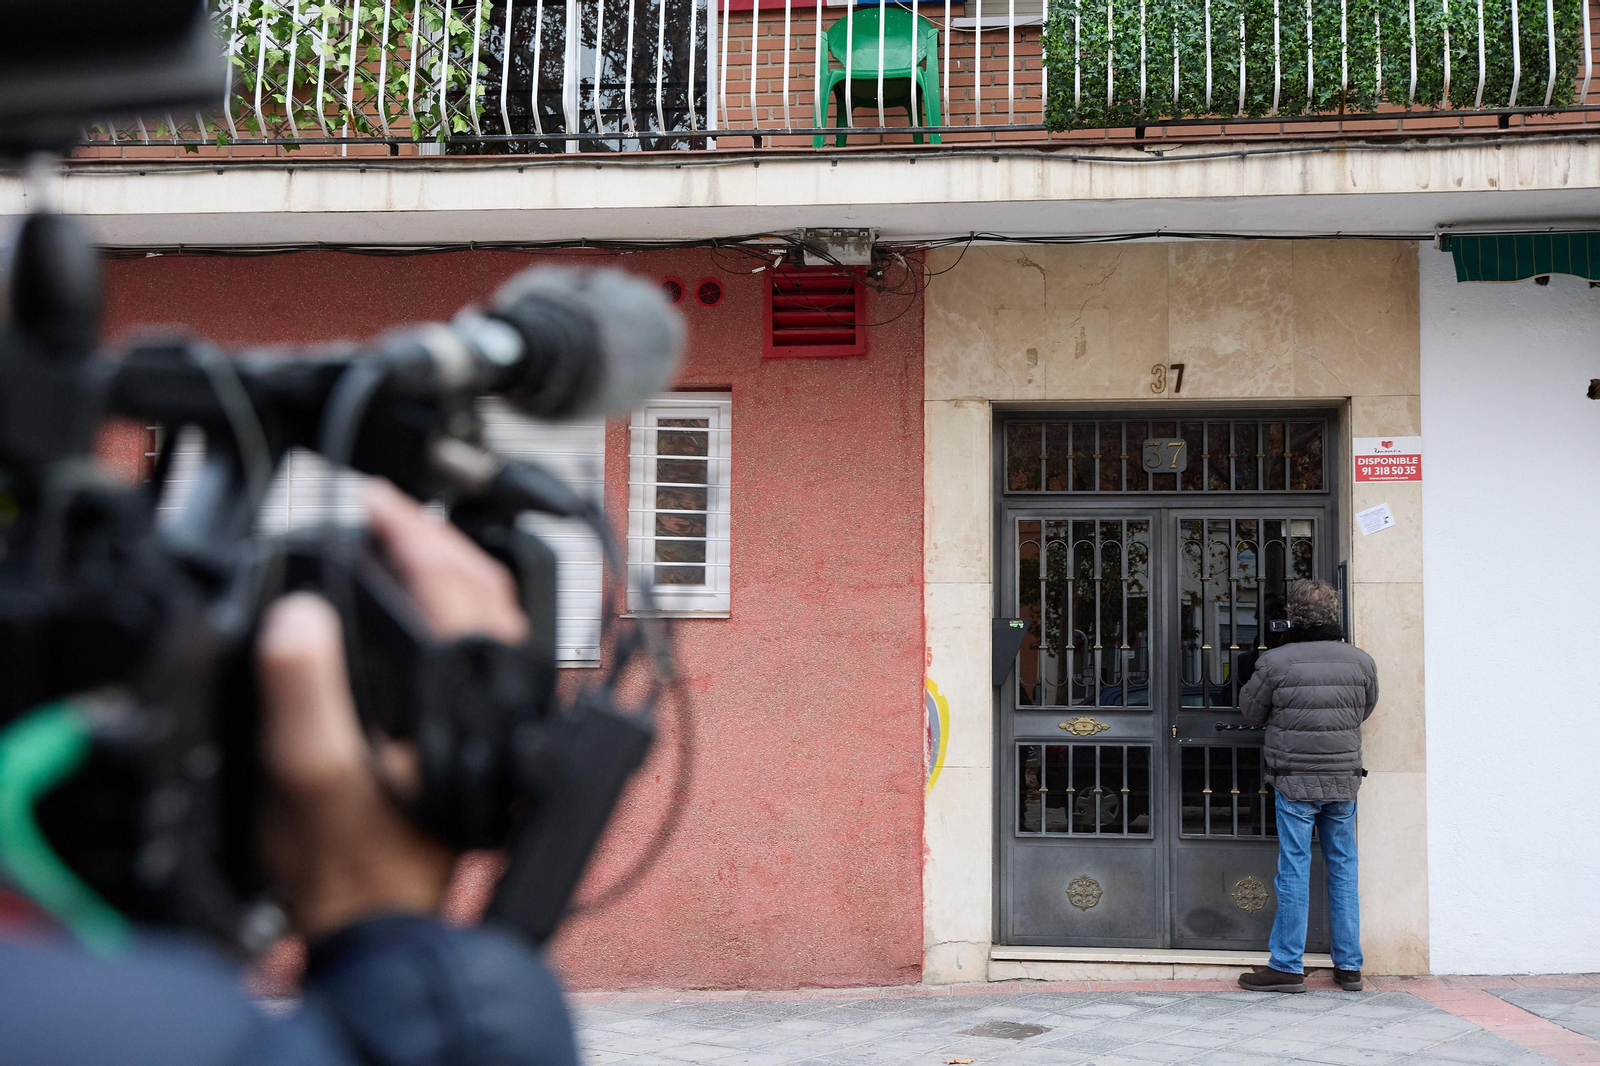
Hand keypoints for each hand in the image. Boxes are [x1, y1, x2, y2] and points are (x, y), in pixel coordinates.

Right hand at [256, 481, 530, 938]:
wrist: (378, 927)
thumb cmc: (351, 865)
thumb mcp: (307, 773)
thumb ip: (302, 688)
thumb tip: (300, 612)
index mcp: (468, 700)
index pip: (453, 586)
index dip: (409, 531)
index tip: (370, 498)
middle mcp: (501, 703)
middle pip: (489, 589)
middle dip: (437, 535)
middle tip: (385, 508)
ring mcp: (502, 718)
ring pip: (498, 615)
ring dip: (454, 567)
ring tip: (403, 539)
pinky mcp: (489, 735)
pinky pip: (487, 648)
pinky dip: (460, 608)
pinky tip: (422, 610)